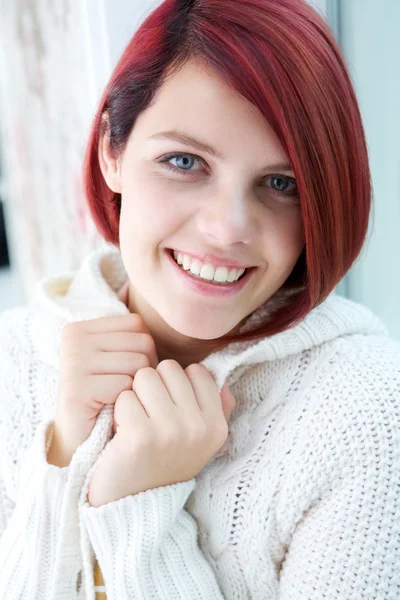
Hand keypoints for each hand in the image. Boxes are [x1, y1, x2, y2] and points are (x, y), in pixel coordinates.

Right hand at [47, 313, 158, 467]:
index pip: (138, 324)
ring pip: (139, 364)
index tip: (123, 372)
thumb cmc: (108, 399)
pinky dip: (129, 402)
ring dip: (138, 388)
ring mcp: (73, 362)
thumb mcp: (120, 360)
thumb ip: (135, 339)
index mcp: (81, 328)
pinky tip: (113, 410)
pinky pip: (127, 385)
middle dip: (144, 371)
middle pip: (143, 342)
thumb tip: (177, 320)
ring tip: (120, 400)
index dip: (144, 351)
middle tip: (124, 391)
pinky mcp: (77, 388)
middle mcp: (74, 339)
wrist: (81, 442)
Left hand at [87, 360, 236, 506]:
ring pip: (145, 377)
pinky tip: (123, 433)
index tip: (171, 407)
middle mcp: (199, 428)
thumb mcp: (201, 439)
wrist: (132, 505)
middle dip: (155, 386)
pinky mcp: (140, 436)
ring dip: (136, 396)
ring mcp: (171, 431)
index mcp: (216, 425)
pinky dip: (119, 412)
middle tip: (150, 415)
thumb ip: (217, 406)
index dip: (178, 383)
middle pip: (169, 369)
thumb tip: (222, 376)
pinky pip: (125, 397)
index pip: (197, 371)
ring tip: (137, 421)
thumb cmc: (164, 462)